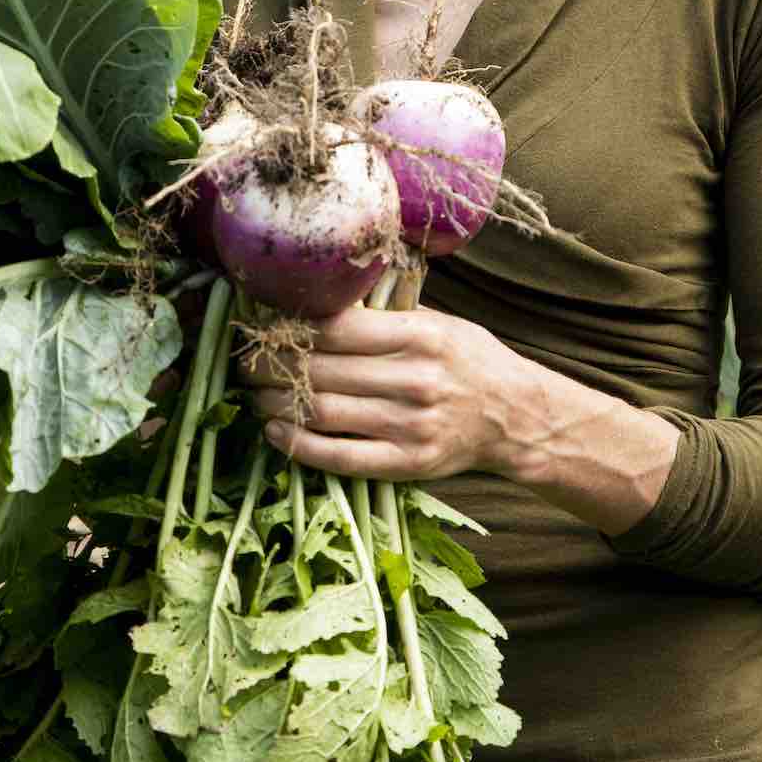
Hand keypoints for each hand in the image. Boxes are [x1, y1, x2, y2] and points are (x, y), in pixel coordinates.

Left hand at [239, 303, 526, 480]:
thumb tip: (319, 299)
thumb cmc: (469, 362)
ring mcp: (410, 424)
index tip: (262, 327)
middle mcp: (414, 379)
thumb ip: (385, 314)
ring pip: (321, 412)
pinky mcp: (406, 462)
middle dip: (270, 366)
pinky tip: (274, 431)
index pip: (334, 328)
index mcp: (420, 335)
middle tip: (245, 363)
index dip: (288, 327)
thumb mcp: (439, 322)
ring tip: (253, 395)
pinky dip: (297, 445)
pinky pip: (338, 456)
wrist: (516, 417)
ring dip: (274, 404)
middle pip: (319, 370)